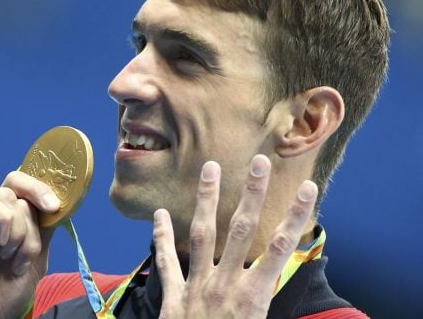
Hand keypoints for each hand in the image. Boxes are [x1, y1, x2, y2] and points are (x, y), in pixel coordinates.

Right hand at [0, 171, 59, 318]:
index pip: (26, 188)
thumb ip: (43, 233)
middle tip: (51, 209)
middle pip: (18, 184)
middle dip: (38, 195)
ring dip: (20, 227)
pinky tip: (1, 244)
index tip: (57, 205)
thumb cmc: (4, 293)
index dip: (43, 187)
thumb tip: (56, 207)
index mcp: (12, 221)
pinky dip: (2, 219)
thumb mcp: (35, 261)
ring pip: (7, 196)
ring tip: (12, 256)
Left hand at [153, 155, 316, 318]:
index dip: (296, 217)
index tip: (307, 189)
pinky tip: (158, 214)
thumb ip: (276, 305)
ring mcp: (196, 288)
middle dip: (252, 195)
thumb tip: (301, 289)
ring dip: (207, 200)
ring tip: (210, 168)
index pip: (281, 250)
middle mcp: (225, 285)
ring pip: (203, 235)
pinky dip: (161, 238)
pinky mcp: (174, 298)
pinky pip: (166, 263)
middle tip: (259, 162)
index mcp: (253, 298)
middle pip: (242, 231)